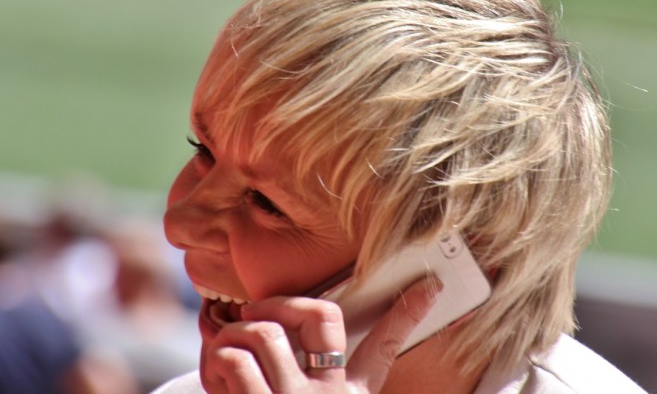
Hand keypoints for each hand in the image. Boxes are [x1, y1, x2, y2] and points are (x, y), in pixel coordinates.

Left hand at [201, 277, 441, 393]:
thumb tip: (281, 339)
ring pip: (267, 333)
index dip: (407, 314)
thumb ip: (312, 384)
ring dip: (236, 331)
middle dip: (283, 301)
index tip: (430, 285)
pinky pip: (236, 360)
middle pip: (322, 317)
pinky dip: (216, 358)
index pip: (384, 348)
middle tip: (256, 309)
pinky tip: (215, 377)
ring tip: (224, 348)